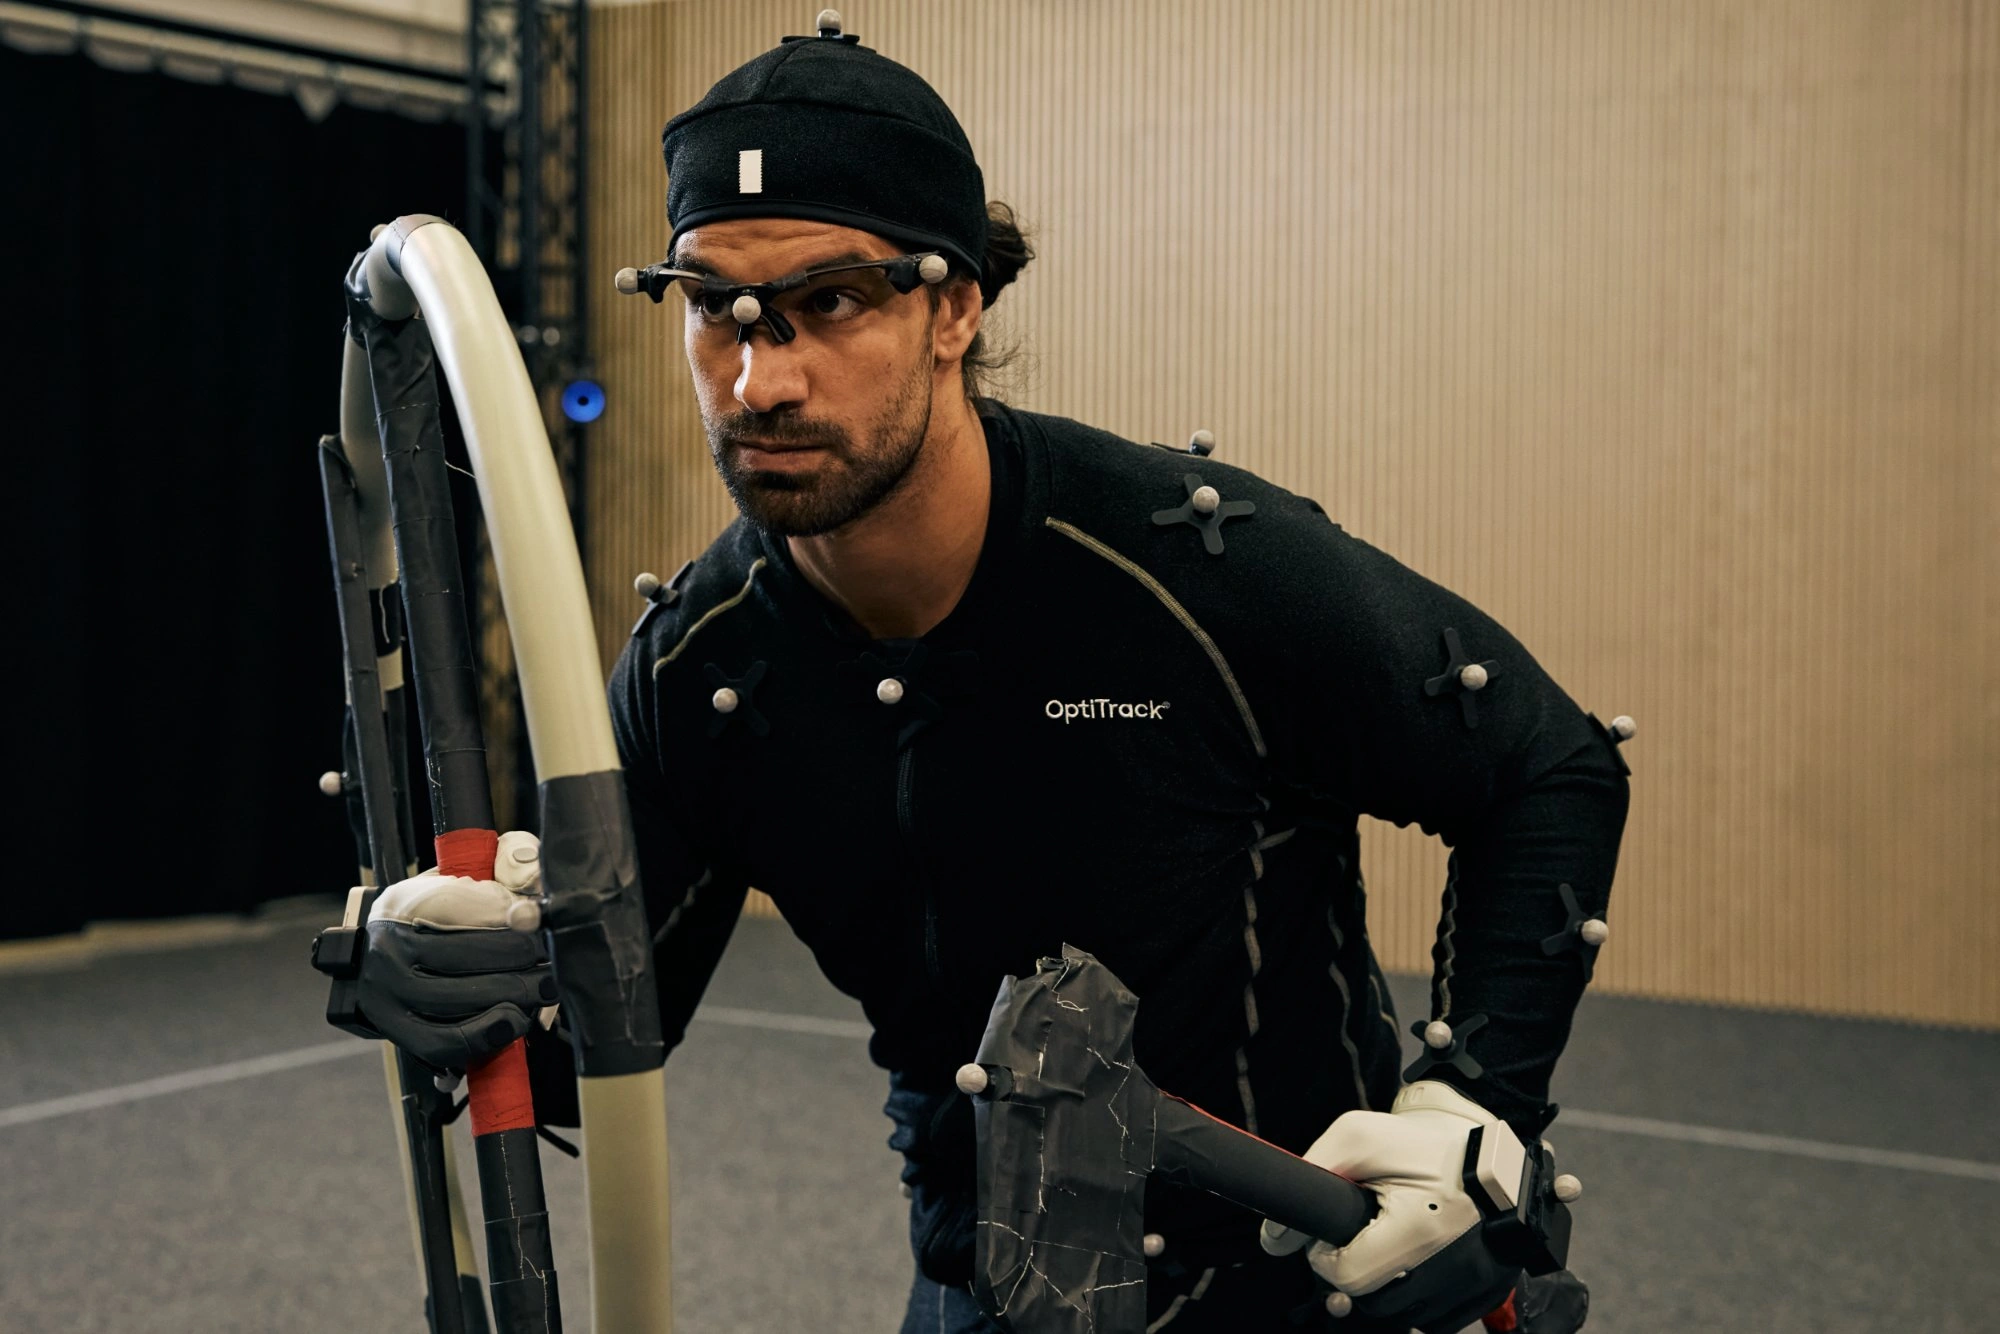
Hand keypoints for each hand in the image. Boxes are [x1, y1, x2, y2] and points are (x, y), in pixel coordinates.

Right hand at [356, 831, 557, 1071]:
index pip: (463, 910)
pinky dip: (484, 1037)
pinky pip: (442, 1042)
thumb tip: (532, 904)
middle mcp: (391, 950)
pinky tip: (512, 1021)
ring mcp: (388, 994)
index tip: (541, 928)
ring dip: (512, 1000)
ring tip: (540, 993)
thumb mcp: (451, 884)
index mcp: (407, 906)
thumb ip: (493, 881)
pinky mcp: (395, 1031)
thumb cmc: (428, 918)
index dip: (511, 924)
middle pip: (465, 958)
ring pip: (457, 1004)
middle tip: (551, 966)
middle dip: (521, 963)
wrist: (370, 957)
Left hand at [1260, 1080, 1521, 1331]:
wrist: (1489, 1152)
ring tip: (1390, 1250)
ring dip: (1388, 1290)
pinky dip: (1421, 1302)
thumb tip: (1275, 1236)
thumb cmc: (1422, 1144)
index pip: (1349, 1276)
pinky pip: (1438, 1322)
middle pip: (1375, 1303)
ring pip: (1406, 1317)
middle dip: (1358, 1273)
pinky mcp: (1489, 1292)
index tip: (1332, 1238)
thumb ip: (1313, 1174)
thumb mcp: (1358, 1136)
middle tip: (1362, 1240)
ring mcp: (1475, 1284)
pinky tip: (1417, 1269)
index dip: (1327, 1258)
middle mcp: (1452, 1266)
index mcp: (1418, 1229)